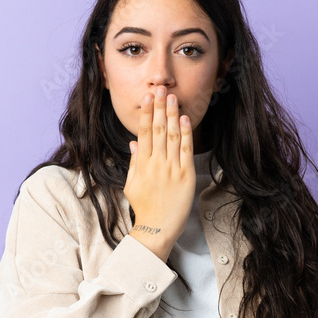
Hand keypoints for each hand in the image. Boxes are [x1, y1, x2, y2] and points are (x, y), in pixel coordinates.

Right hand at [124, 85, 195, 261]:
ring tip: (173, 97)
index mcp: (141, 164)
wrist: (157, 228)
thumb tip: (134, 142)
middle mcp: (155, 163)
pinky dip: (186, 133)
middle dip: (159, 107)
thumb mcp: (131, 185)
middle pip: (157, 129)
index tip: (147, 97)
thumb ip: (133, 162)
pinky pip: (186, 150)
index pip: (143, 132)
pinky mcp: (185, 175)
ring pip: (172, 135)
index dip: (146, 112)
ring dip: (172, 115)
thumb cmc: (144, 208)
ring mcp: (171, 168)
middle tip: (161, 88)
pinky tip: (185, 119)